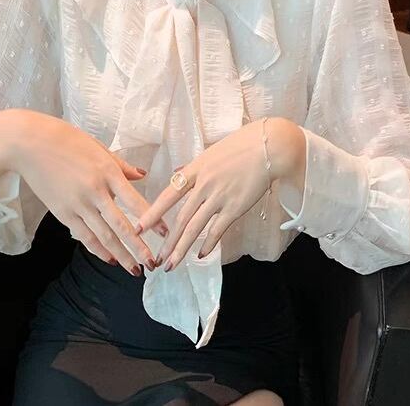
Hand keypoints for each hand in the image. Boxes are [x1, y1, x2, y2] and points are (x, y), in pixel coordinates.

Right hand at [0, 109, 168, 275]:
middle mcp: (95, 191)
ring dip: (121, 255)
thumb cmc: (65, 139)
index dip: (152, 221)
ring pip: (103, 236)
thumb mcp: (98, 147)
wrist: (28, 144)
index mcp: (108, 172)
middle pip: (121, 226)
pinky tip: (110, 259)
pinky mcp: (62, 213)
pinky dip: (98, 250)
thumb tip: (142, 176)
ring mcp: (78, 204)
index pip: (136, 202)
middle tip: (152, 264)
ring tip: (134, 270)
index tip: (166, 235)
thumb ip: (122, 165)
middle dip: (139, 248)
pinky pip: (84, 235)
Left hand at [132, 117, 300, 271]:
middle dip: (167, 241)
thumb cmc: (243, 144)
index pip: (168, 195)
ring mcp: (219, 197)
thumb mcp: (211, 151)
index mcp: (195, 169)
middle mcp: (204, 185)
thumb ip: (192, 165)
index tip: (139, 228)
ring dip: (181, 248)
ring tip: (171, 264)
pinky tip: (200, 255)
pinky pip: (218, 229)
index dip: (152, 213)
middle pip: (180, 218)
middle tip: (156, 258)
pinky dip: (208, 243)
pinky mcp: (236, 207)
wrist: (269, 146)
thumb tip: (176, 173)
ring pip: (195, 227)